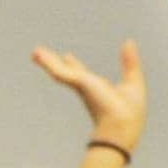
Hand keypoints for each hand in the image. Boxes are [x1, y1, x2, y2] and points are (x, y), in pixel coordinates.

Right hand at [32, 40, 147, 153]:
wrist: (121, 125)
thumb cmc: (129, 112)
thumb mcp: (133, 81)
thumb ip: (129, 62)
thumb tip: (129, 42)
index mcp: (99, 89)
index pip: (84, 76)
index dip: (75, 66)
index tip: (67, 57)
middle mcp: (87, 88)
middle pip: (67, 73)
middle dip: (56, 64)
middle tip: (42, 54)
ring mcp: (80, 86)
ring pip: (59, 72)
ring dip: (46, 61)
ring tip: (34, 53)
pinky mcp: (77, 84)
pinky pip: (58, 71)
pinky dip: (47, 62)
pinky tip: (37, 55)